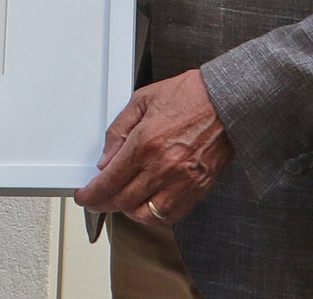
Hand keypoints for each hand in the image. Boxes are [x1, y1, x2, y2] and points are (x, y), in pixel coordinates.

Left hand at [74, 69, 231, 225]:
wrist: (227, 101)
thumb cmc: (190, 95)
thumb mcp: (142, 100)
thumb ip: (118, 131)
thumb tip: (105, 159)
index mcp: (145, 143)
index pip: (109, 181)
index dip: (92, 194)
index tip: (85, 197)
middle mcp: (162, 166)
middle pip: (123, 201)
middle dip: (103, 204)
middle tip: (96, 200)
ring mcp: (182, 181)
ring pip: (146, 214)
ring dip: (129, 211)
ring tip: (122, 200)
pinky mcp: (198, 188)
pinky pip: (172, 215)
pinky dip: (156, 214)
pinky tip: (148, 202)